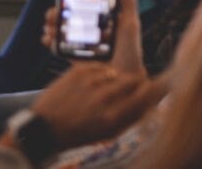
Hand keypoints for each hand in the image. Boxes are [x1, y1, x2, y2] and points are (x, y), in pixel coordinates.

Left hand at [29, 63, 161, 149]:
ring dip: (116, 79)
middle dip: (135, 84)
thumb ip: (130, 118)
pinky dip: (101, 74)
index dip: (156, 88)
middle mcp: (104, 97)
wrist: (44, 126)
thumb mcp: (107, 133)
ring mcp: (91, 81)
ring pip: (116, 72)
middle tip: (129, 89)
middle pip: (133, 80)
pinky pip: (101, 67)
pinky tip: (93, 85)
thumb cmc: (78, 134)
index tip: (158, 86)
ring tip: (105, 90)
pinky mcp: (79, 70)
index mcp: (113, 116)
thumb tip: (150, 103)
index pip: (147, 95)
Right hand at [41, 0, 144, 76]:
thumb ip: (127, 1)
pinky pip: (55, 45)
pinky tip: (48, 38)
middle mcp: (84, 26)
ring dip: (50, 22)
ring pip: (56, 26)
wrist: (126, 77)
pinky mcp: (71, 55)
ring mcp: (76, 40)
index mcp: (96, 15)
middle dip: (55, 7)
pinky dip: (48, 40)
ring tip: (51, 25)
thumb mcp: (131, 22)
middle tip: (55, 10)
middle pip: (63, 11)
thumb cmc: (130, 50)